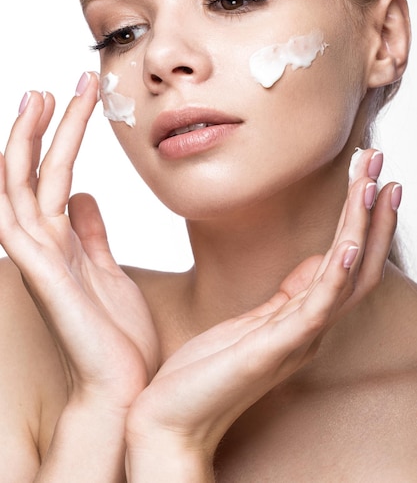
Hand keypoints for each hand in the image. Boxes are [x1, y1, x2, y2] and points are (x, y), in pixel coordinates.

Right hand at [0, 73, 158, 411]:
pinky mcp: (42, 275)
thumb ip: (92, 234)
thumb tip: (84, 198)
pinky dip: (10, 188)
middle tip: (48, 86)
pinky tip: (11, 154)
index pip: (53, 178)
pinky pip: (17, 223)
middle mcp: (44, 245)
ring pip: (23, 187)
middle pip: (35, 173)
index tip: (70, 101)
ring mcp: (39, 259)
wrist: (121, 386)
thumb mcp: (108, 269)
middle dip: (42, 128)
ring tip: (37, 97)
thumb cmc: (116, 334)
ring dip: (27, 142)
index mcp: (63, 242)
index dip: (59, 139)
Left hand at [125, 149, 398, 474]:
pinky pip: (316, 308)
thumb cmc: (207, 370)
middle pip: (358, 261)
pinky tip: (348, 243)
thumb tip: (312, 264)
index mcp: (305, 318)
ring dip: (362, 227)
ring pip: (346, 276)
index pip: (348, 261)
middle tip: (377, 158)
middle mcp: (311, 327)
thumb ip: (289, 296)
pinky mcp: (274, 350)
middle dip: (371, 209)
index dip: (363, 219)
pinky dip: (337, 275)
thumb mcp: (255, 322)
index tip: (369, 176)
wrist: (172, 418)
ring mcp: (297, 339)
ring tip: (373, 182)